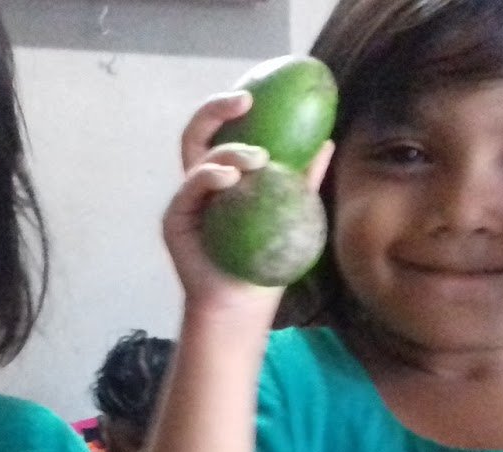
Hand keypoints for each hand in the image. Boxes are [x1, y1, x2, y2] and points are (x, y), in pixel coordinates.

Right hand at [162, 91, 333, 318]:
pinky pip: (189, 189)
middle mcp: (202, 182)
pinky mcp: (175, 220)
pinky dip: (209, 176)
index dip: (234, 109)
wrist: (242, 305)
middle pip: (199, 132)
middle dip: (215, 109)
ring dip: (226, 148)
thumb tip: (327, 141)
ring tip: (256, 158)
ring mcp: (187, 199)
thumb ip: (303, 180)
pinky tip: (230, 177)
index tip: (259, 94)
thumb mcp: (291, 215)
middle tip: (243, 101)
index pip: (225, 132)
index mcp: (227, 177)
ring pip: (196, 156)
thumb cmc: (265, 264)